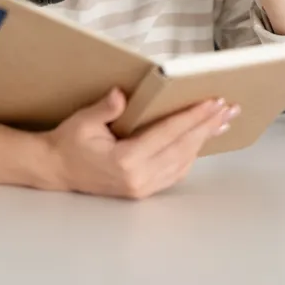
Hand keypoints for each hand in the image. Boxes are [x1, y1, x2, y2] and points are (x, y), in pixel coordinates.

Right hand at [44, 88, 239, 199]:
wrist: (56, 170)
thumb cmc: (69, 143)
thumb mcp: (82, 121)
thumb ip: (104, 109)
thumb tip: (121, 95)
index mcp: (125, 160)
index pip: (168, 134)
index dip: (192, 117)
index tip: (212, 103)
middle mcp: (138, 177)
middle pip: (182, 148)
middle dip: (207, 126)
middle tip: (228, 108)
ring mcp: (142, 187)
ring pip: (183, 161)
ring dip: (203, 140)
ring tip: (221, 121)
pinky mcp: (143, 190)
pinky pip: (175, 172)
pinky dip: (191, 154)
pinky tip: (200, 140)